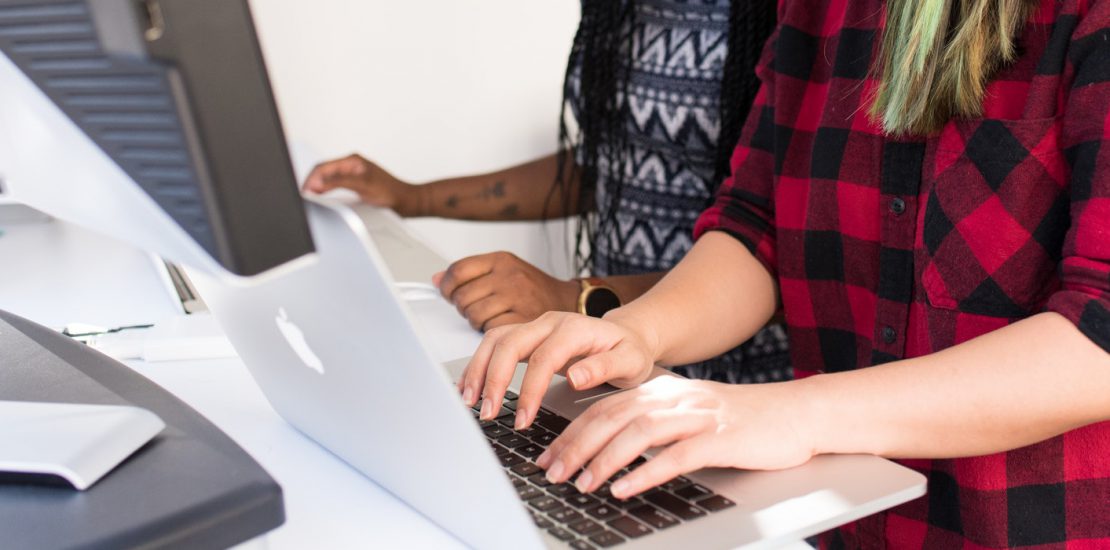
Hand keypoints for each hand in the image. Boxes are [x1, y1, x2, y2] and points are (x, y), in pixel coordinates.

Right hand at [303, 154, 423, 215]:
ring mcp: (352, 173)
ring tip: (309, 197)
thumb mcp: (363, 187)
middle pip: (323, 171)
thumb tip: (319, 182)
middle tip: (304, 197)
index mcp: (352, 160)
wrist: (407, 202)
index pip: (323, 167)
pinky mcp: (354, 182)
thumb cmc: (392, 194)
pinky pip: (334, 184)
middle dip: (311, 182)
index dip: (311, 179)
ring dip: (317, 185)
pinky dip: (325, 189)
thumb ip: (340, 182)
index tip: (304, 192)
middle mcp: (351, 164)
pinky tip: (321, 197)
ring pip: (327, 177)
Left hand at [433, 251, 578, 331]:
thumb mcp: (505, 269)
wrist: (569, 302)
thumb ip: (471, 273)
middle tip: (474, 308)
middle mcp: (509, 276)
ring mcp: (516, 298)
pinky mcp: (523, 320)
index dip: (447, 286)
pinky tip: (500, 326)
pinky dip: (491, 332)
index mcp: (501, 260)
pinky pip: (490, 330)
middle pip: (462, 296)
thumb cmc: (534, 288)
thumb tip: (437, 279)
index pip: (458, 271)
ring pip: (473, 315)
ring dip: (476, 322)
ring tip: (489, 317)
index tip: (447, 293)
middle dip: (463, 307)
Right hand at [459, 311, 656, 429]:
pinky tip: (472, 387)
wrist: (628, 336)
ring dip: (478, 369)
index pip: (542, 358)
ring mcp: (535, 327)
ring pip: (495, 340)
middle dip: (493, 379)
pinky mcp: (526, 336)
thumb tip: (574, 378)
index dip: (529, 389)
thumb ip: (604, 368)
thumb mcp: (630, 362)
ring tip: (470, 401)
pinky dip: (479, 365)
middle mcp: (549, 323)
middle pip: (509, 343)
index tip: (523, 419)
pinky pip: (495, 344)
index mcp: (574, 329)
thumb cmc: (629, 351)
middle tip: (488, 412)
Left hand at [535, 377, 816, 497]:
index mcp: (661, 391)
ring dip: (603, 461)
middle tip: (551, 472)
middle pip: (611, 418)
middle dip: (575, 447)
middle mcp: (673, 398)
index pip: (604, 409)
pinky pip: (674, 456)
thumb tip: (610, 446)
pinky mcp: (719, 439)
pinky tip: (625, 489)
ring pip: (636, 434)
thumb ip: (653, 422)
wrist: (797, 414)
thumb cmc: (741, 422)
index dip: (570, 432)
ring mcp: (697, 417)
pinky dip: (645, 472)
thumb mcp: (689, 414)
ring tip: (581, 484)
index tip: (546, 455)